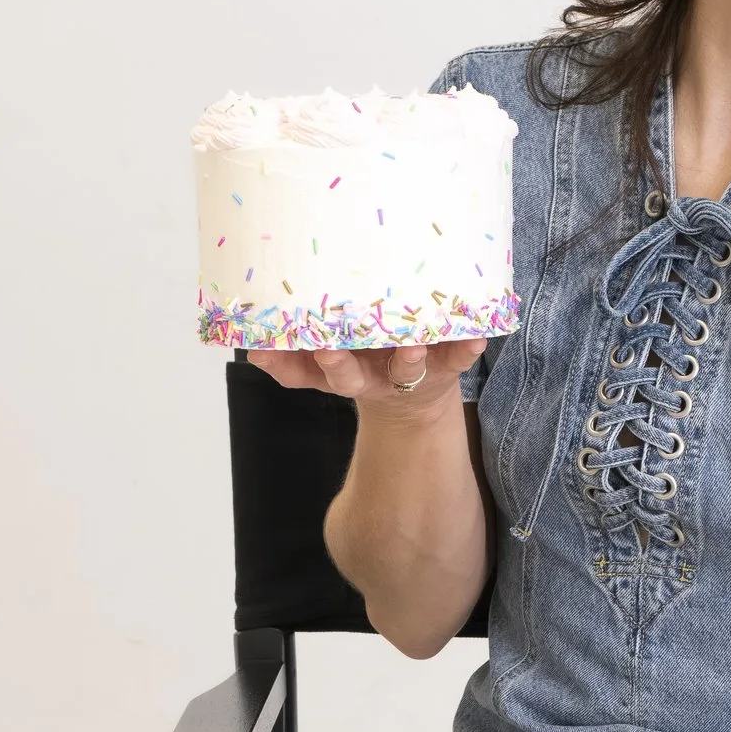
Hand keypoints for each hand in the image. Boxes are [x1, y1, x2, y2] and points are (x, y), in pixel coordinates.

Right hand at [244, 340, 481, 416]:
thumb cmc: (367, 358)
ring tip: (413, 345)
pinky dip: (466, 348)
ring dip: (406, 358)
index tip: (265, 351)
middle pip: (348, 377)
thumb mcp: (328, 362)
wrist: (418, 395)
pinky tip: (476, 336)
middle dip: (337, 364)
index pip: (305, 372)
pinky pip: (456, 360)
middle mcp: (368, 377)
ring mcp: (406, 373)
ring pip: (403, 370)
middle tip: (327, 349)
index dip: (286, 365)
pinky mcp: (443, 368)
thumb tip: (254, 343)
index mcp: (338, 371)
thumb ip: (294, 356)